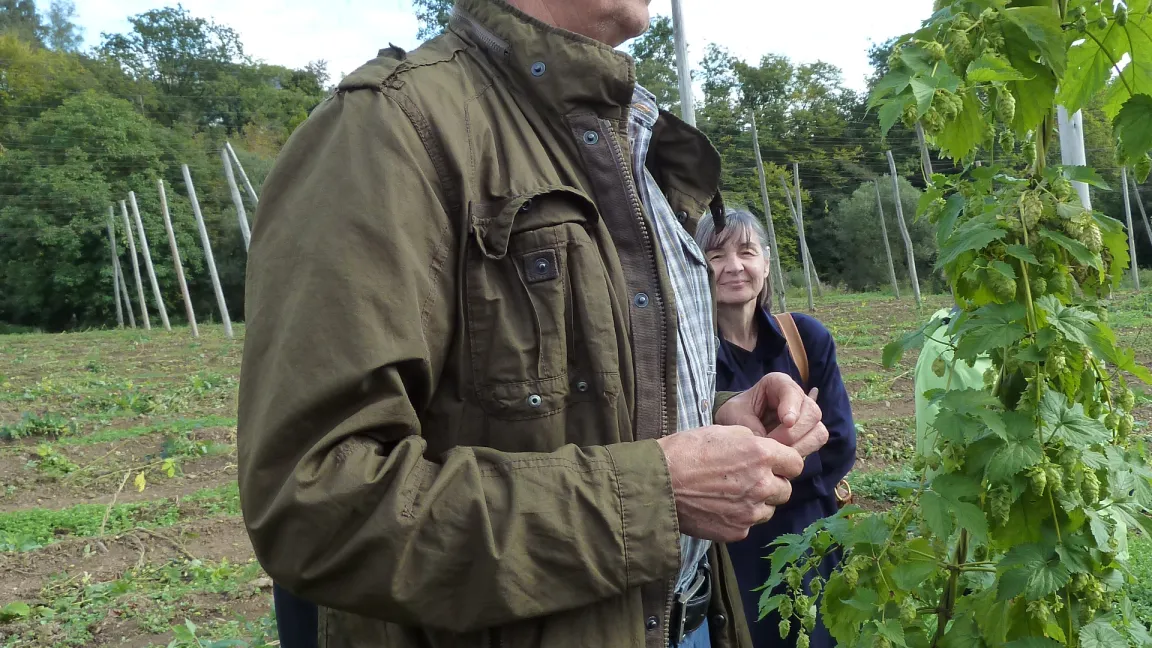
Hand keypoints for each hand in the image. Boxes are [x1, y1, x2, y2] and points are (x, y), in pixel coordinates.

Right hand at [656, 425, 803, 542]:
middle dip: (773, 484)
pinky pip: (749, 524)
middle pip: (786, 489)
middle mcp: (762, 485)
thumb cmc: (687, 450)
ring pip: (769, 509)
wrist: (659, 482)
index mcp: (761, 455)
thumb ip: (753, 442)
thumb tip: (767, 452)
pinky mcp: (737, 531)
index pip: (796, 463)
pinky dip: (740, 517)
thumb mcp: (724, 431)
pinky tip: (720, 507)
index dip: (784, 462)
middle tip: (749, 479)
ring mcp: (750, 512)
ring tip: (732, 494)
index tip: (774, 463)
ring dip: (758, 502)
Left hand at [715, 373, 827, 457]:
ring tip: (778, 453)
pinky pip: (815, 443)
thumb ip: (751, 426)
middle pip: (812, 413)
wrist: (736, 423)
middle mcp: (797, 397)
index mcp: (778, 383)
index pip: (793, 391)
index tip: (787, 422)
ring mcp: (806, 416)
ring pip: (818, 431)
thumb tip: (769, 445)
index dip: (792, 407)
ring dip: (800, 445)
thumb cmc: (736, 413)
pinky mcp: (808, 433)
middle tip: (773, 445)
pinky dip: (802, 451)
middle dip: (793, 433)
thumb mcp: (735, 415)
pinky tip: (785, 455)